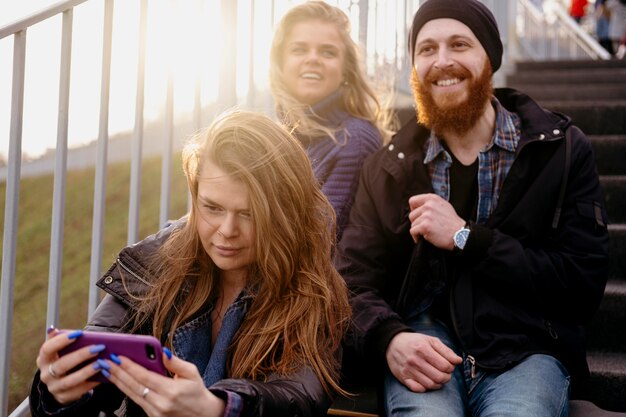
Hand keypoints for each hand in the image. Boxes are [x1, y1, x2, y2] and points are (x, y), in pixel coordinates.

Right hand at [36, 328, 101, 403]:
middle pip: (62, 365)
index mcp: (44, 359)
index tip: (79, 333)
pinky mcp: (63, 397)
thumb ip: (61, 340)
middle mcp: (45, 374)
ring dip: (87, 371)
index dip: (61, 341)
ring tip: (102, 363)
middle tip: (98, 347)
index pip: (47, 349)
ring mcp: (53, 387)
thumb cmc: (64, 360)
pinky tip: (103, 374)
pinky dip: (92, 382)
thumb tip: (53, 329)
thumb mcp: (60, 351)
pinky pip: (79, 391)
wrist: (60, 384)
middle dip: (81, 355)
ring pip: (70, 380)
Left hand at [105, 350, 224, 416]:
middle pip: (134, 386)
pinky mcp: (152, 416)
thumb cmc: (197, 392)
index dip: (130, 367)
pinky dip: (126, 390)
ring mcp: (155, 412)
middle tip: (106, 362)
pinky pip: (135, 401)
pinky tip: (119, 381)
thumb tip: (163, 351)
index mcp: (171, 391)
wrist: (203, 415)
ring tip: (107, 370)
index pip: (145, 377)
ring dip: (118, 381)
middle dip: (118, 373)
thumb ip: (175, 363)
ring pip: (131, 395)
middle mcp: (161, 404)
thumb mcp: (192, 373)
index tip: (119, 357)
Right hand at [386, 332, 461, 391]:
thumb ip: (446, 350)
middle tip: (445, 373)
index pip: (445, 365)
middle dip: (447, 377)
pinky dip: (426, 388)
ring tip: (438, 377)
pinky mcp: (403, 378)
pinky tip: (427, 382)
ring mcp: (409, 370)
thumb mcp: (430, 340)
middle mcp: (415, 360)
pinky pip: (418, 389)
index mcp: (423, 349)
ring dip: (438, 383)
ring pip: (430, 384)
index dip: (451, 368)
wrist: (392, 343)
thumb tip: (458, 361)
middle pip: (439, 377)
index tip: (449, 366)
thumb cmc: (414, 341)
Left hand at [408, 194, 464, 249]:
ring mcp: (427, 215)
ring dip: (418, 230)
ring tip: (428, 232)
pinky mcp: (425, 226)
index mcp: (432, 198)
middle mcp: (429, 205)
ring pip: (412, 224)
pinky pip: (413, 231)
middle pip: (411, 214)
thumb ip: (431, 204)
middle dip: (416, 222)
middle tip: (425, 227)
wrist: (460, 234)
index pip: (412, 201)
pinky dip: (416, 237)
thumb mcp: (444, 206)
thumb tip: (419, 206)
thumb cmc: (452, 223)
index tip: (418, 216)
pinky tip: (424, 238)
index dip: (414, 210)